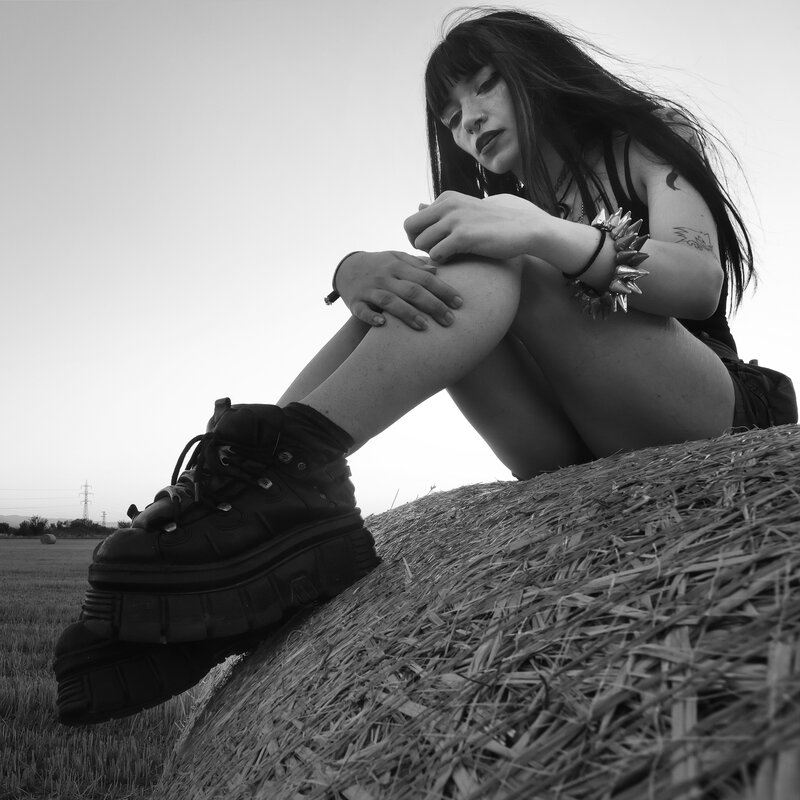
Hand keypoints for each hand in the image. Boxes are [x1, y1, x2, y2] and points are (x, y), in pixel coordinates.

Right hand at [335, 250, 463, 330]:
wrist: (345, 267)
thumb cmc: (378, 265)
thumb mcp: (396, 258)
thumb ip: (415, 264)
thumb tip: (437, 269)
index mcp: (398, 265)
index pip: (425, 278)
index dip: (443, 290)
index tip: (459, 303)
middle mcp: (385, 277)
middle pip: (412, 290)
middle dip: (433, 305)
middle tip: (449, 320)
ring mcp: (369, 289)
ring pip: (390, 301)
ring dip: (408, 313)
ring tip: (425, 326)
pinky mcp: (355, 302)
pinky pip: (363, 310)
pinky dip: (371, 317)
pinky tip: (383, 324)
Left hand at [404, 191, 551, 262]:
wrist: (526, 228)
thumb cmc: (496, 223)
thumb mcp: (466, 209)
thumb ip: (442, 209)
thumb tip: (419, 205)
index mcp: (446, 198)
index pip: (413, 220)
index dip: (420, 237)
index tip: (435, 244)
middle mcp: (447, 205)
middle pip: (409, 228)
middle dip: (417, 245)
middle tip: (434, 253)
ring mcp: (455, 219)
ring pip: (420, 242)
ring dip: (430, 254)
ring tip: (449, 256)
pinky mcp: (464, 236)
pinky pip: (436, 254)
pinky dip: (442, 261)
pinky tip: (456, 259)